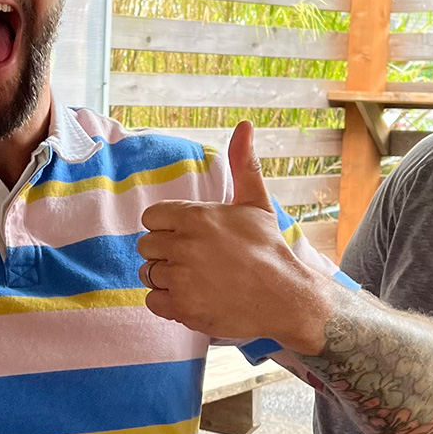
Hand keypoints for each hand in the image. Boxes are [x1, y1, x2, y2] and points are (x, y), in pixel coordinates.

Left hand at [136, 121, 326, 352]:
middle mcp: (184, 245)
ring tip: (196, 279)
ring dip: (166, 278)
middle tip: (195, 260)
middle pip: (146, 245)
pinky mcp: (182, 308)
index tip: (189, 237)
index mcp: (196, 216)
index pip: (151, 217)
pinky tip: (193, 298)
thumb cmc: (269, 249)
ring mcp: (182, 278)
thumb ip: (243, 164)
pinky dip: (168, 303)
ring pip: (148, 273)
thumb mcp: (256, 202)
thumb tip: (245, 125)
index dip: (167, 227)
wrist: (286, 298)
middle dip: (165, 253)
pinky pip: (152, 301)